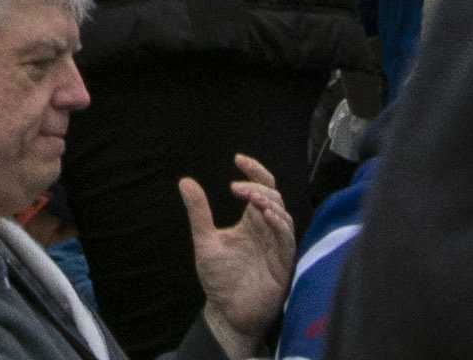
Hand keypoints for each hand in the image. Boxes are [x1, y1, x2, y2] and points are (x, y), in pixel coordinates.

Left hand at [180, 154, 297, 354]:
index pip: (261, 188)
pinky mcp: (283, 265)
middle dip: (258, 187)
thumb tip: (185, 181)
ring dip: (269, 203)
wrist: (227, 313)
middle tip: (237, 187)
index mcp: (251, 222)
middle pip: (273, 198)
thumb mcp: (205, 241)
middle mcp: (267, 231)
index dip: (255, 171)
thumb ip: (199, 213)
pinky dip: (279, 225)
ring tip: (251, 199)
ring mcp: (276, 247)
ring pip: (283, 216)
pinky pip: (287, 240)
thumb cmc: (220, 279)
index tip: (238, 159)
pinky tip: (267, 216)